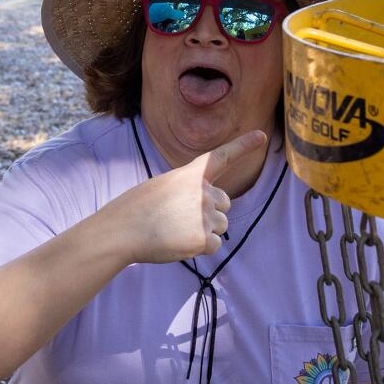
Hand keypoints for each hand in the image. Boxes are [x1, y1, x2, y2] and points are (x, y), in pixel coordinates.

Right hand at [109, 130, 268, 265]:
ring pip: (220, 225)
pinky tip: (178, 243)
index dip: (242, 145)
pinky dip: (199, 248)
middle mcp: (203, 192)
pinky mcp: (203, 238)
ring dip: (203, 230)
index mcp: (190, 175)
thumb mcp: (162, 187)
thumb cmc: (135, 209)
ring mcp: (205, 215)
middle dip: (209, 211)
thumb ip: (187, 192)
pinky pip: (214, 245)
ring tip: (174, 231)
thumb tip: (202, 215)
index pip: (221, 157)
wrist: (121, 231)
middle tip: (179, 218)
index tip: (262, 136)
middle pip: (224, 203)